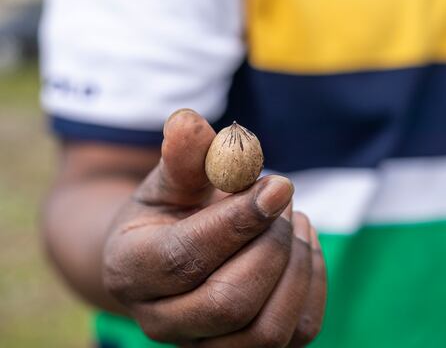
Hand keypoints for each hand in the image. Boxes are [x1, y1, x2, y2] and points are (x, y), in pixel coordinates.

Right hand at [102, 109, 326, 346]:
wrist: (170, 257)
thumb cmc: (170, 211)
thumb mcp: (169, 179)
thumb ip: (182, 155)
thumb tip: (189, 122)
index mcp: (131, 271)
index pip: (186, 257)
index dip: (238, 221)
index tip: (279, 184)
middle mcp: (162, 321)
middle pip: (230, 300)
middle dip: (270, 244)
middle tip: (282, 198)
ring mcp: (206, 344)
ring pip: (268, 329)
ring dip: (295, 265)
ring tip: (293, 219)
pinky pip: (298, 331)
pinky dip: (312, 283)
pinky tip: (301, 245)